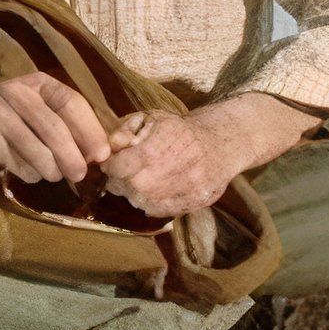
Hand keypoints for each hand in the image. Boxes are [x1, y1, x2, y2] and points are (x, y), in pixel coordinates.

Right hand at [0, 69, 115, 184]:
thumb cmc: (0, 106)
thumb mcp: (30, 100)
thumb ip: (61, 118)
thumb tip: (98, 153)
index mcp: (37, 84)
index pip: (72, 105)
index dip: (92, 132)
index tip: (101, 155)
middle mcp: (18, 95)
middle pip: (57, 133)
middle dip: (74, 160)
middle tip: (79, 175)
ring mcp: (0, 116)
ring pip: (40, 155)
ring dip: (51, 172)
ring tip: (50, 174)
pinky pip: (19, 166)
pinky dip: (29, 174)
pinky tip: (25, 169)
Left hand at [99, 108, 240, 217]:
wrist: (219, 142)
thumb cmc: (177, 130)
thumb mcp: (150, 119)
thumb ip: (125, 129)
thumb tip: (111, 144)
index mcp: (164, 141)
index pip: (125, 164)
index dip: (112, 167)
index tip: (109, 165)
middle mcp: (180, 164)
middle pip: (134, 186)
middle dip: (120, 182)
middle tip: (119, 176)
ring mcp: (193, 184)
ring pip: (147, 201)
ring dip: (133, 195)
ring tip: (134, 184)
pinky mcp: (200, 199)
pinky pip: (163, 210)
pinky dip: (150, 204)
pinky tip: (149, 193)